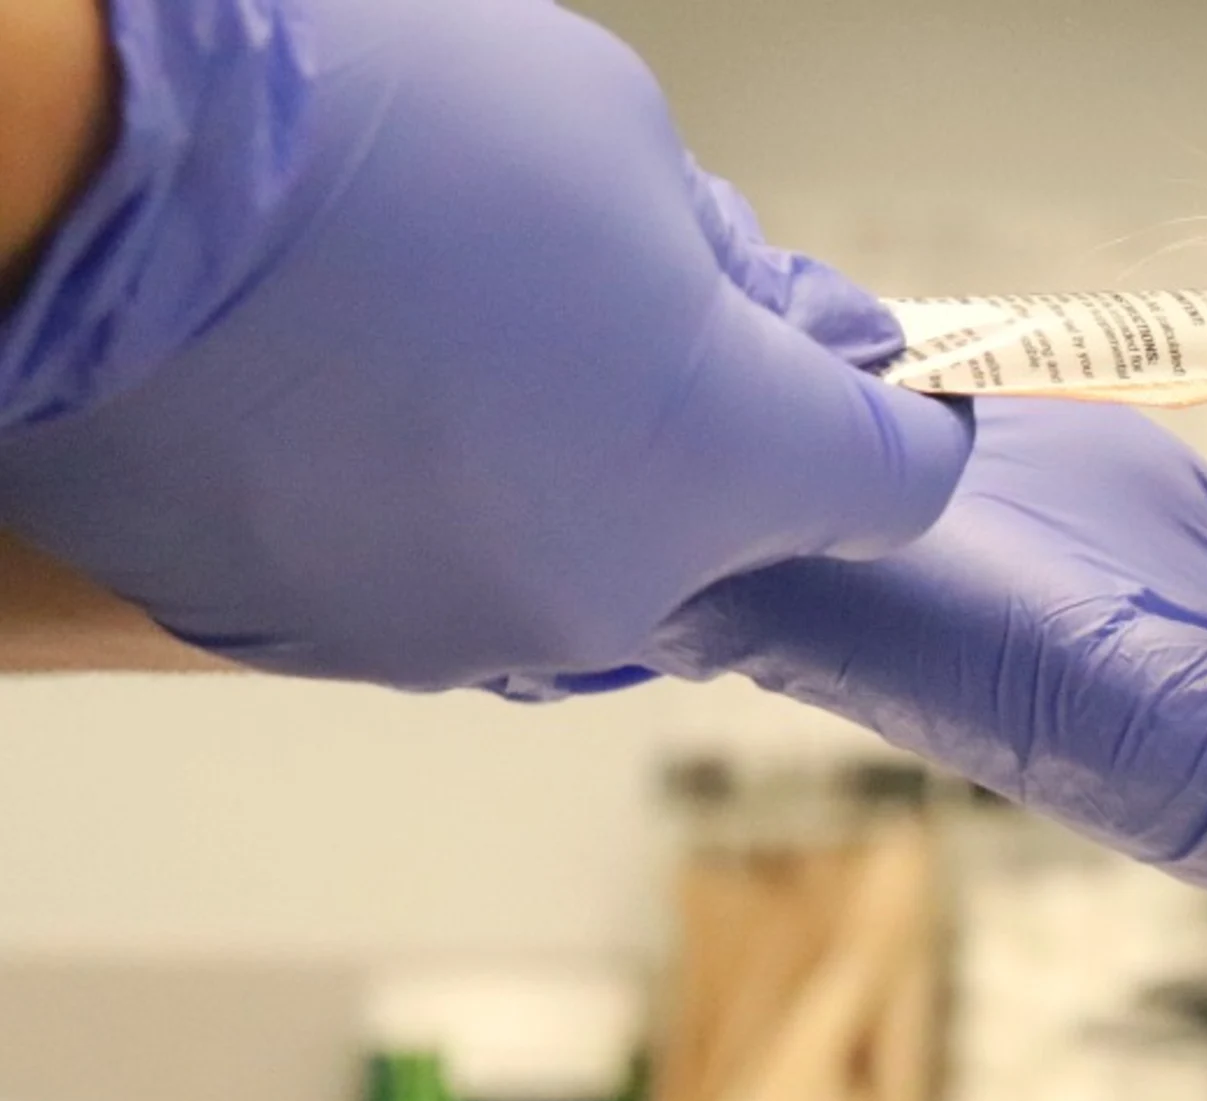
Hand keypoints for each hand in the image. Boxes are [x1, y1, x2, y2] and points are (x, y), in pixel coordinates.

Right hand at [0, 0, 967, 690]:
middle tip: (620, 311)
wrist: (90, 192)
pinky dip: (417, 509)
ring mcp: (452, 631)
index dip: (896, 419)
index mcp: (721, 465)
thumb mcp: (615, 139)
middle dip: (704, 438)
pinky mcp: (315, 644)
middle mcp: (605, 589)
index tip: (864, 375)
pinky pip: (425, 581)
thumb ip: (728, 266)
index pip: (893, 486)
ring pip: (568, 564)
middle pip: (725, 536)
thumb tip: (785, 325)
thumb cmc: (368, 130)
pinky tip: (353, 399)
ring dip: (553, 477)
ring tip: (451, 341)